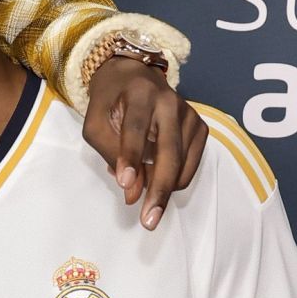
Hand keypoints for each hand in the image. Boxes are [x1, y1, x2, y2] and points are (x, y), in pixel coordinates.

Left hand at [82, 57, 207, 229]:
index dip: (131, 156)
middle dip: (159, 189)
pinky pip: (190, 166)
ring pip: (181, 165)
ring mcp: (189, 115)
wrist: (134, 76)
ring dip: (162, 187)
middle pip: (169, 151)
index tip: (126, 183)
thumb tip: (133, 194)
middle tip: (149, 221)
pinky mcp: (200, 127)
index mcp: (140, 94)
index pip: (136, 128)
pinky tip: (157, 171)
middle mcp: (170, 102)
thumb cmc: (110, 103)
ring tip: (143, 186)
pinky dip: (174, 179)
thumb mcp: (96, 124)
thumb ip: (111, 157)